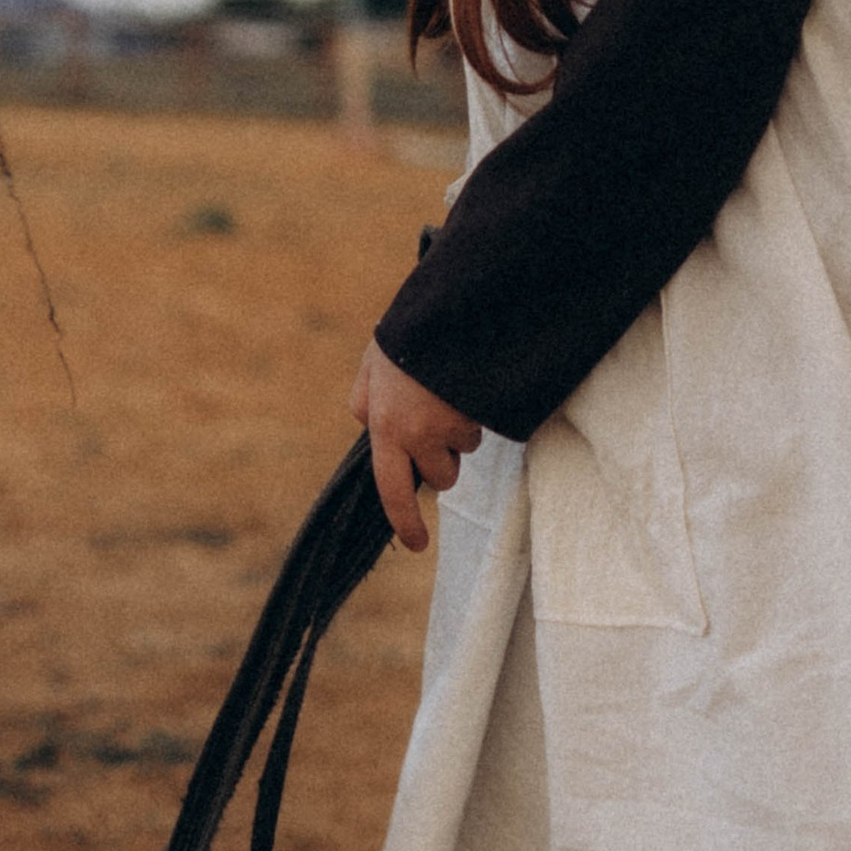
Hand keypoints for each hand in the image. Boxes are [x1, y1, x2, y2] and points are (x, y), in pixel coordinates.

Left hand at [350, 339, 481, 553]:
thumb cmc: (410, 334)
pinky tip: (468, 383)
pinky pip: (483, 428)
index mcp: (383, 423)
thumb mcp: (375, 364)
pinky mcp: (481, 415)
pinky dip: (479, 413)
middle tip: (440, 423)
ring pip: (464, 452)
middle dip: (444, 460)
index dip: (405, 521)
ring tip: (452, 391)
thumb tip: (368, 425)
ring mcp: (452, 425)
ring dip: (461, 432)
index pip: (390, 488)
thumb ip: (366, 399)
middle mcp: (415, 432)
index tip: (417, 546)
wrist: (454, 305)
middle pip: (440, 477)